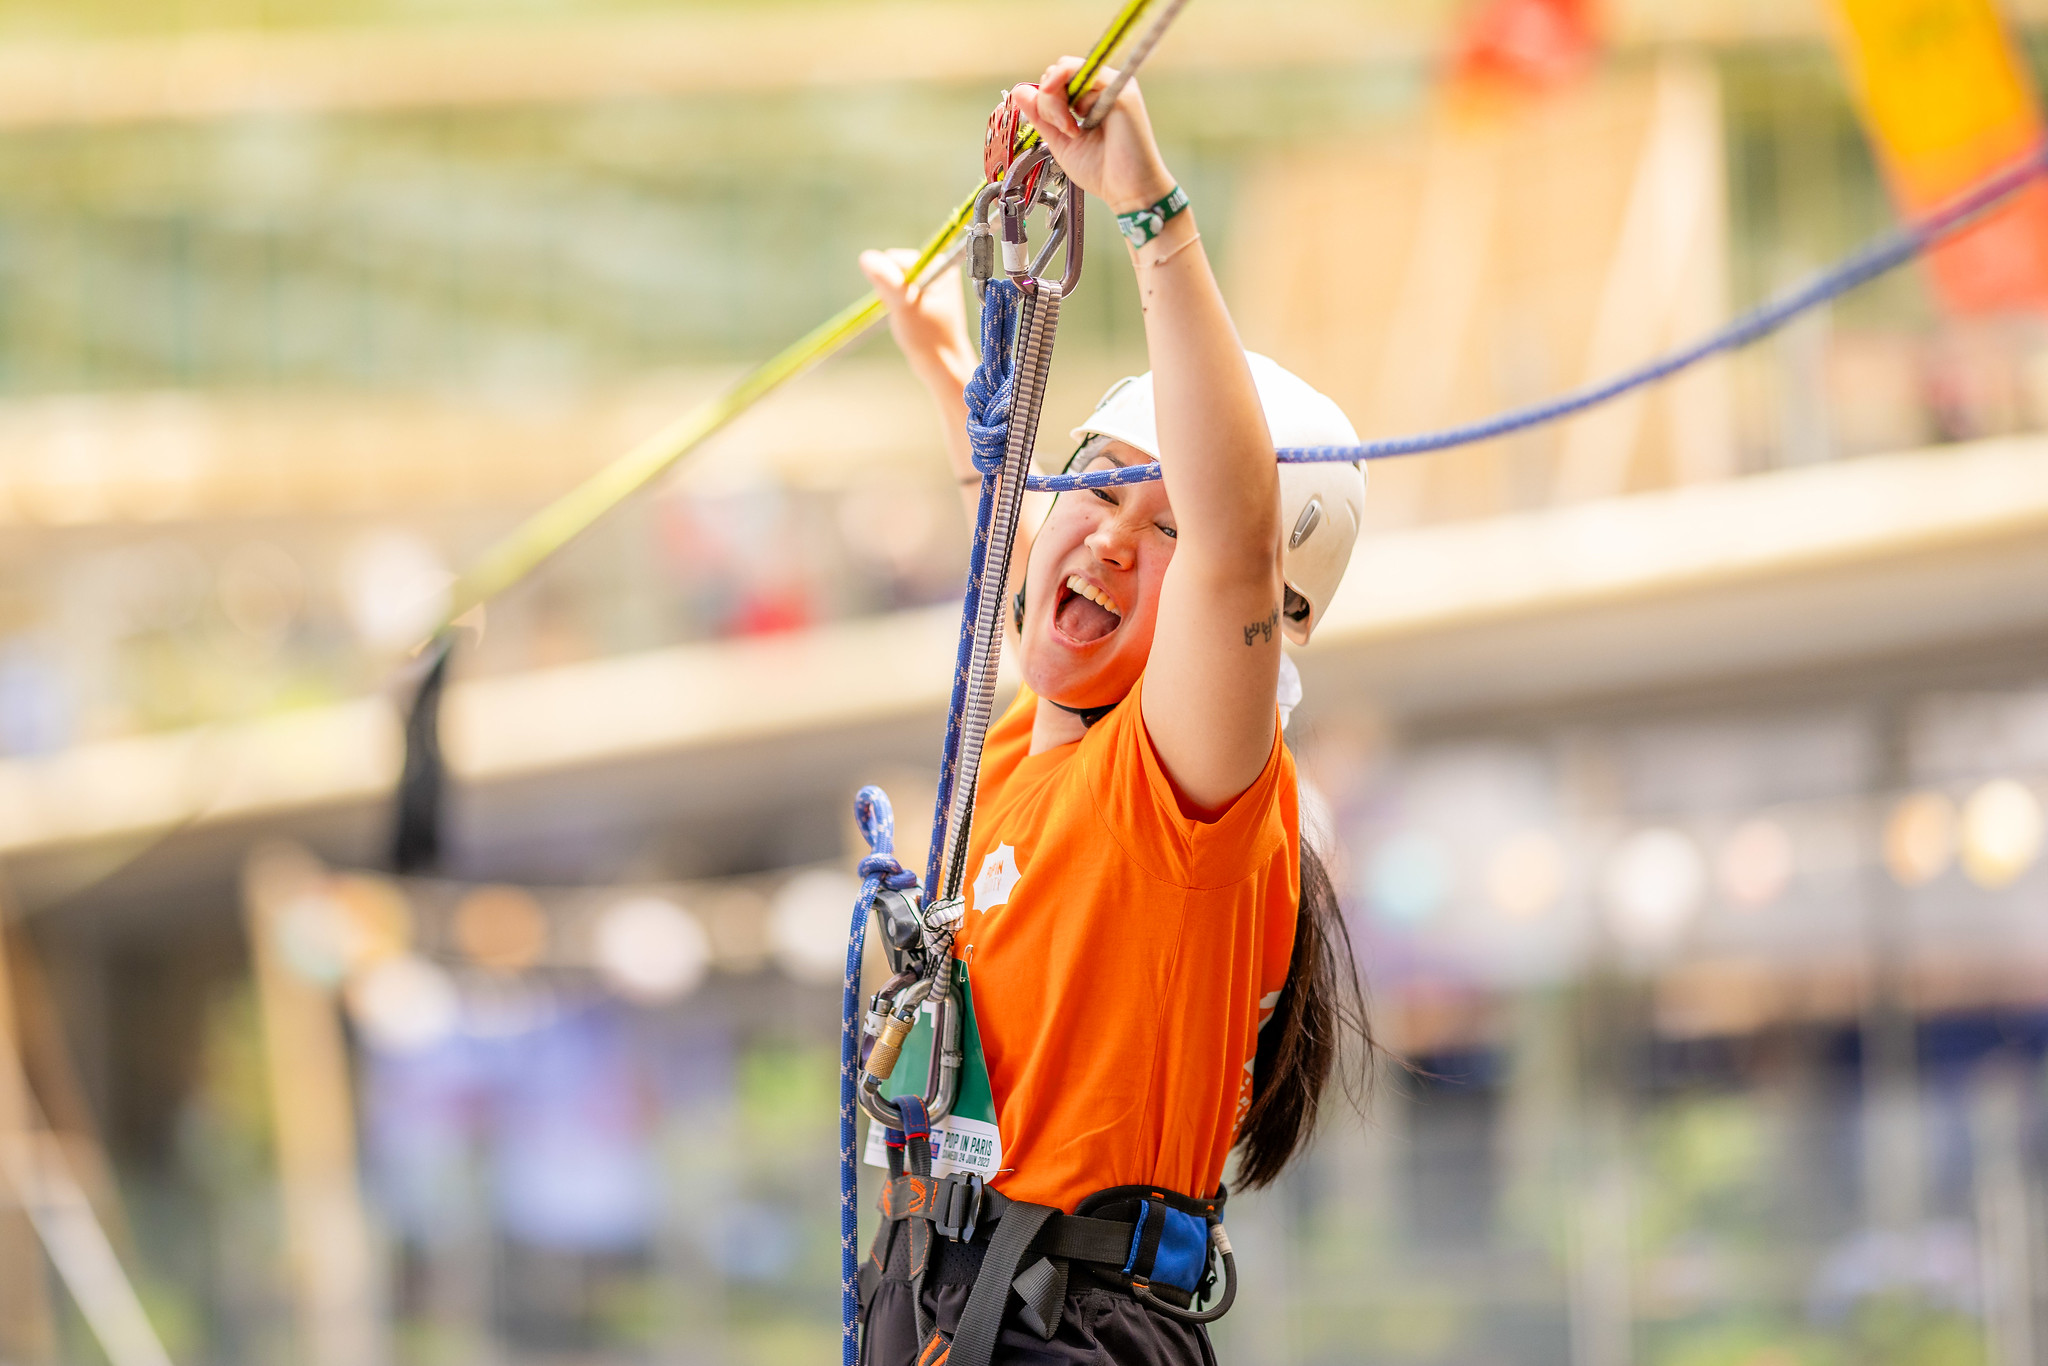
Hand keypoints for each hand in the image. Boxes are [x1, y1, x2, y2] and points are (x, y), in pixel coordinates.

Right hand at [859, 248, 974, 393]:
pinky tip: (906, 318)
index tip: (902, 303)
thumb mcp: (904, 306)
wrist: (941, 364)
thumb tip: (866, 258)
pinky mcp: (923, 295)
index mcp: (940, 264)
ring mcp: (930, 282)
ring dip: (892, 299)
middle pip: (894, 268)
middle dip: (891, 290)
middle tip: (905, 312)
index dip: (890, 281)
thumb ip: (887, 281)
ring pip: (893, 281)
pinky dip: (896, 305)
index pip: (897, 258)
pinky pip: (898, 292)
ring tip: (907, 317)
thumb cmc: (927, 337)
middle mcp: (936, 268)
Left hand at [1013, 59, 1174, 215]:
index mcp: (1091, 98)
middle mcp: (1103, 87)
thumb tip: (1019, 92)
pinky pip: (1082, 74)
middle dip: (1048, 100)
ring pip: (1065, 69)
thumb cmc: (1101, 171)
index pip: (1058, 79)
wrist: (1127, 192)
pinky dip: (1069, 101)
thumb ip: (1041, 116)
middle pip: (1059, 70)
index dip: (1046, 98)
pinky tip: (1077, 126)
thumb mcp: (1060, 141)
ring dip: (1055, 102)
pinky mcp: (1121, 91)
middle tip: (1061, 130)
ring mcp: (1113, 86)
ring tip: (1069, 131)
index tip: (1055, 128)